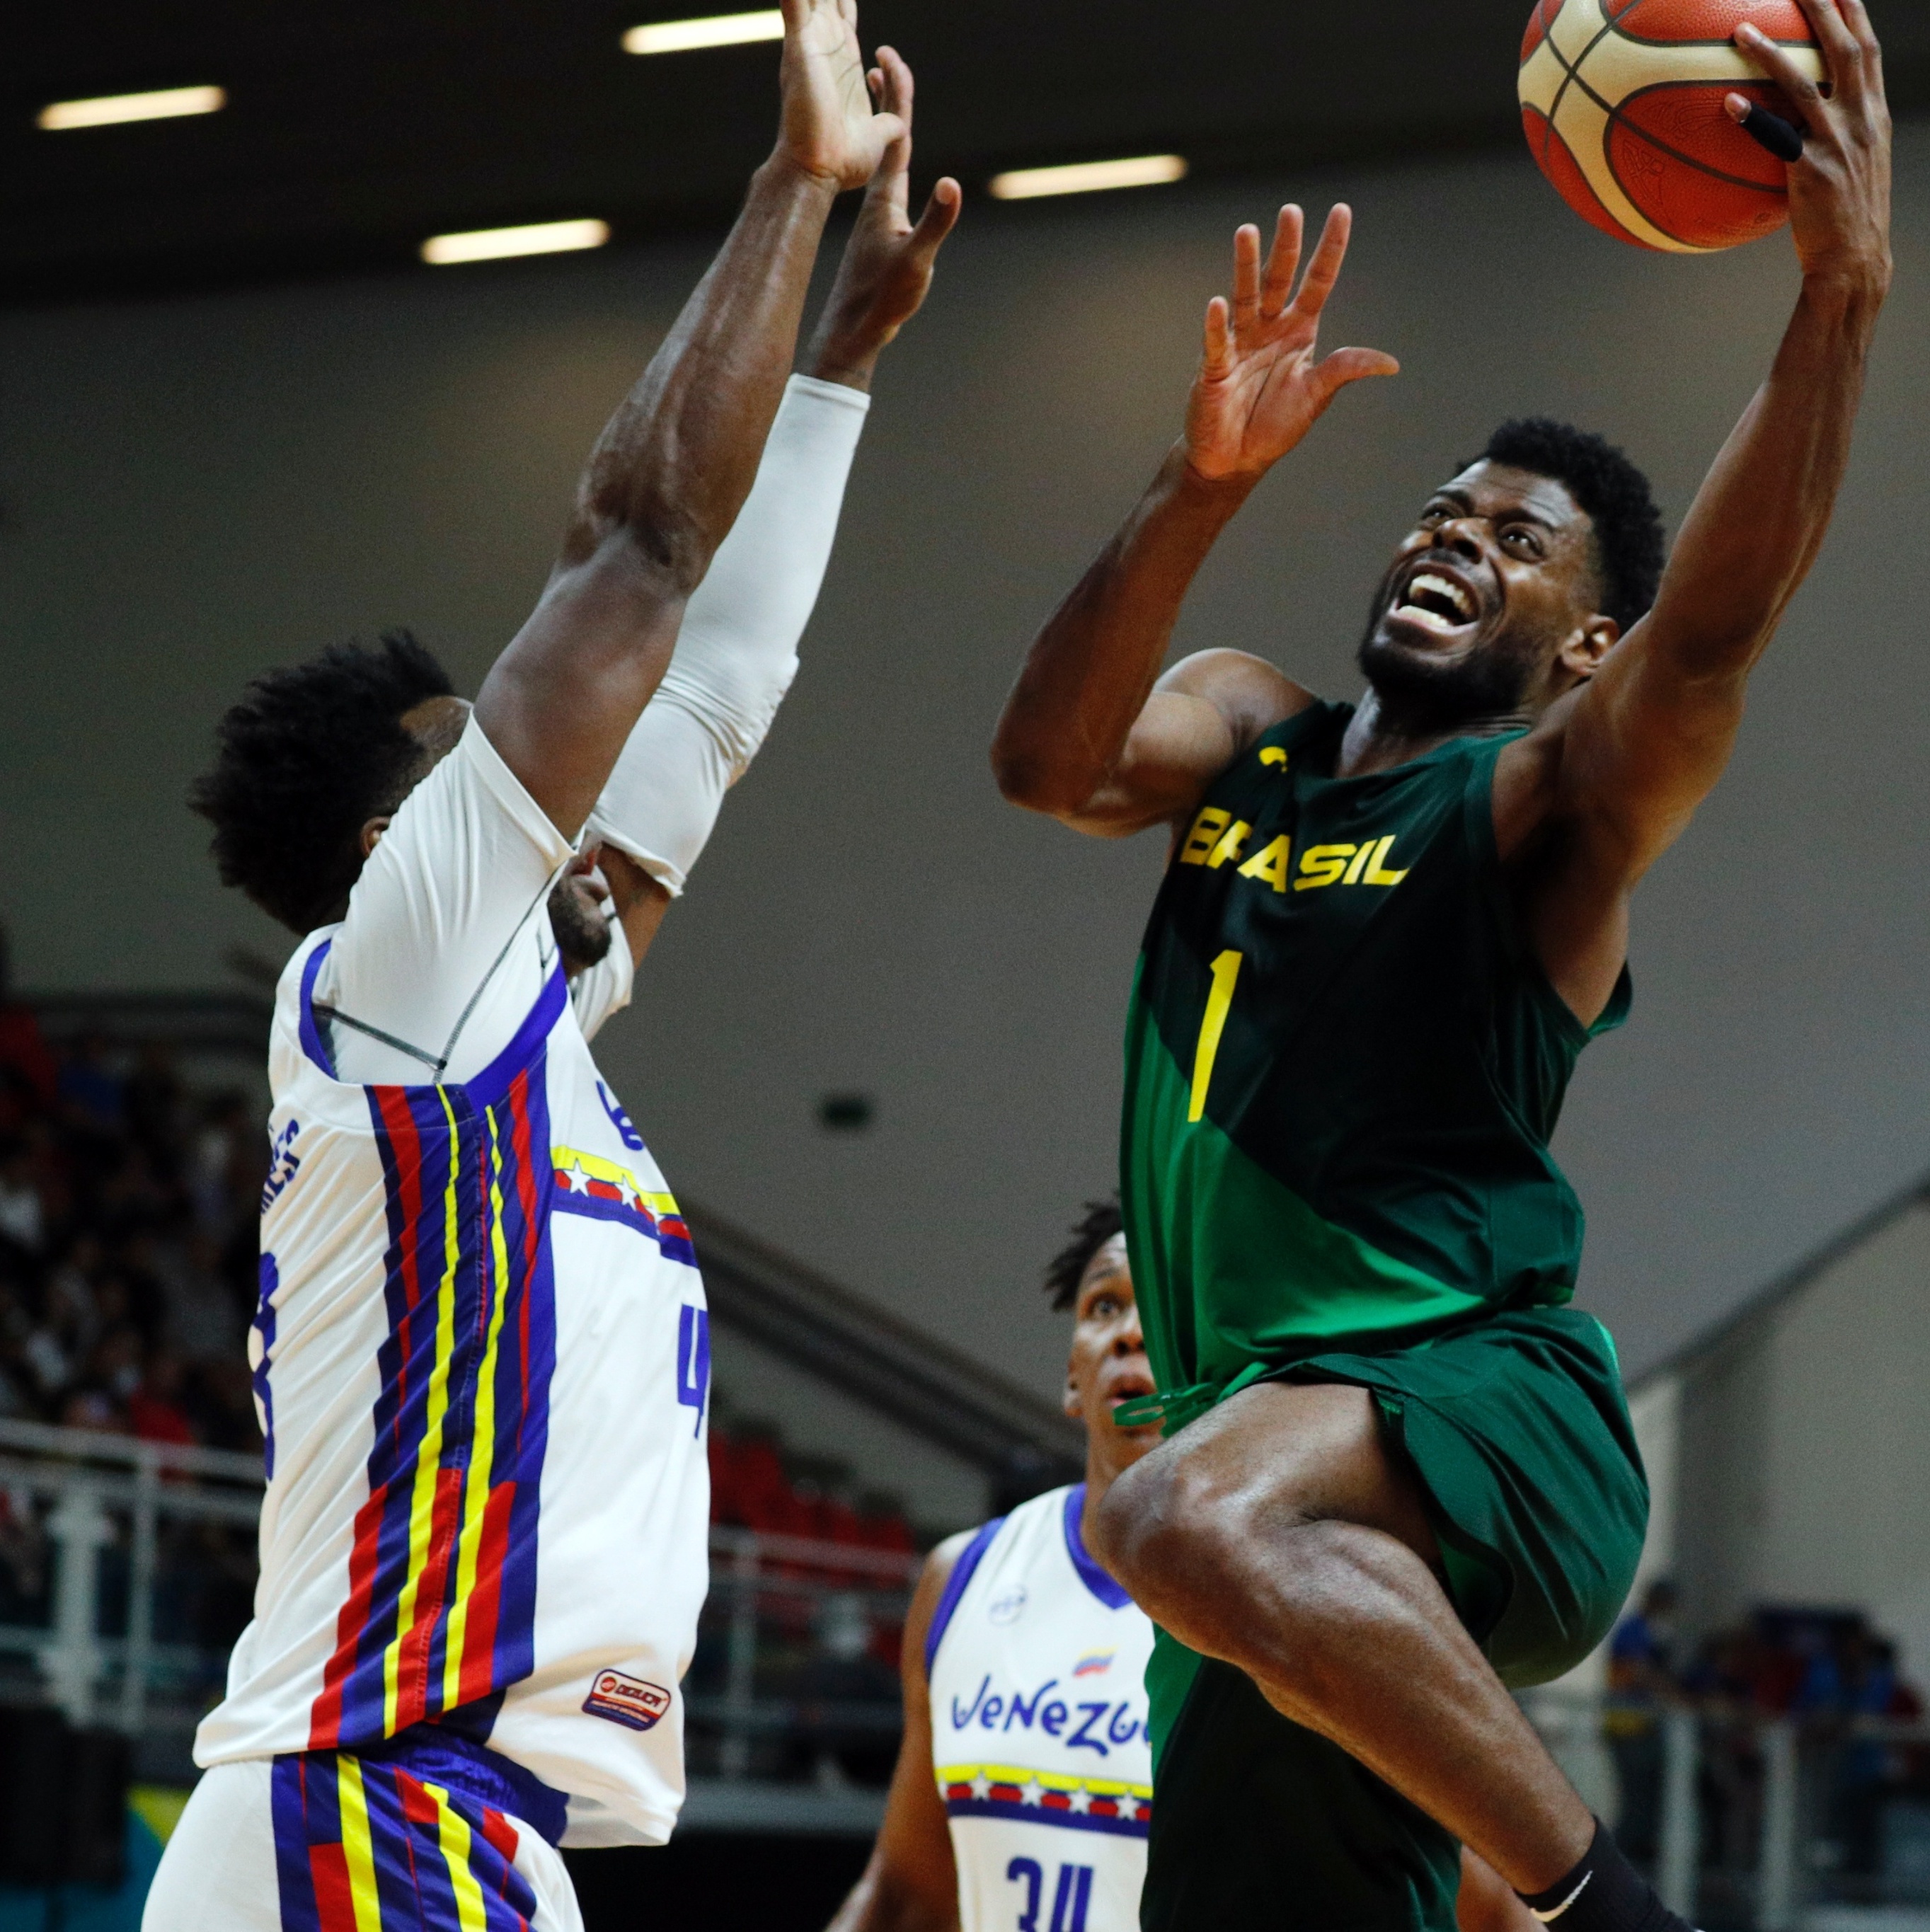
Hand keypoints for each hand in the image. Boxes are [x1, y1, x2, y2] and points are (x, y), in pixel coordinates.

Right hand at [777, 0, 905, 190]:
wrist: (820, 171)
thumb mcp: (880, 138)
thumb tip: (900, 125)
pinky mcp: (800, 49)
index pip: (844, 12)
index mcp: (844, 61)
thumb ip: (890, 123)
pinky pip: (794, 4)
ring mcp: (810, 44)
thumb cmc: (844, 163)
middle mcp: (824, 46)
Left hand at [807, 48, 962, 388]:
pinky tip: (891, 165)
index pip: (894, 134)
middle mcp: (877, 198)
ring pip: (883, 158)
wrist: (854, 327)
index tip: (888, 57)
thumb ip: (935, 221)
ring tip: (882, 102)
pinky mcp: (878, 231)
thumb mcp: (917, 259)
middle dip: (888, 99)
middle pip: (885, 137)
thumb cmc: (882, 297)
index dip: (895, 95)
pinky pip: (886, 181)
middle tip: (883, 63)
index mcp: (886, 196)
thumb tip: (951, 183)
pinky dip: (890, 159)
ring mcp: (877, 214)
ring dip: (886, 126)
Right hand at [1182, 205, 1398, 484]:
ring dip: (1246, 265)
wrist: (1235, 460)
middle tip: (1291, 211)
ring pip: (1245, 296)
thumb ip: (1345, 371)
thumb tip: (1390, 363)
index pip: (1318, 282)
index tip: (1341, 211)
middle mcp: (1269, 329)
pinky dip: (1215, 325)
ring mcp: (1240, 344)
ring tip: (1247, 231)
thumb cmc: (1273, 427)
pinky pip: (1216, 343)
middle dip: (1287, 246)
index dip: (1330, 249)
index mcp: (1299, 332)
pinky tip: (1217, 303)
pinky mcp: (1214, 368)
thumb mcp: (1316, 396)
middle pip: (1279, 278)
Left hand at [1728, 0, 1890, 288]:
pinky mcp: (1812, 170)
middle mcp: (1862, 119)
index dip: (1855, 14)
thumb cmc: (1844, 219)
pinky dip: (1754, 118)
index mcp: (1874, 114)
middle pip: (1845, 49)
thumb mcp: (1852, 167)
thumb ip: (1832, 137)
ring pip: (1803, 84)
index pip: (1869, 50)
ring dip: (1771, 53)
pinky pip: (1777, 138)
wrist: (1855, 259)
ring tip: (1740, 30)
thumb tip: (1796, 124)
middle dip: (1823, 10)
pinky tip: (1728, 103)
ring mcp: (1838, 142)